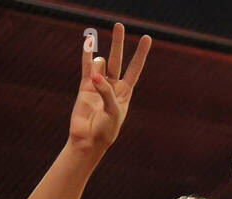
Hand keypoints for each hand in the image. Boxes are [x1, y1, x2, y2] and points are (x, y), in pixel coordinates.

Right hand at [68, 23, 151, 156]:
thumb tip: (95, 75)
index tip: (146, 38)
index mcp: (125, 93)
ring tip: (96, 81)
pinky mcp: (84, 86)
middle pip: (117, 59)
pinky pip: (85, 66)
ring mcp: (97, 85)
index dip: (140, 54)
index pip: (135, 69)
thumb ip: (106, 92)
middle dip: (118, 43)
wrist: (88, 141)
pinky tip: (87, 41)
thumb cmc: (106, 131)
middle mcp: (112, 86)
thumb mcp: (113, 112)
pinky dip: (86, 54)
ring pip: (99, 64)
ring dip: (97, 66)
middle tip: (119, 25)